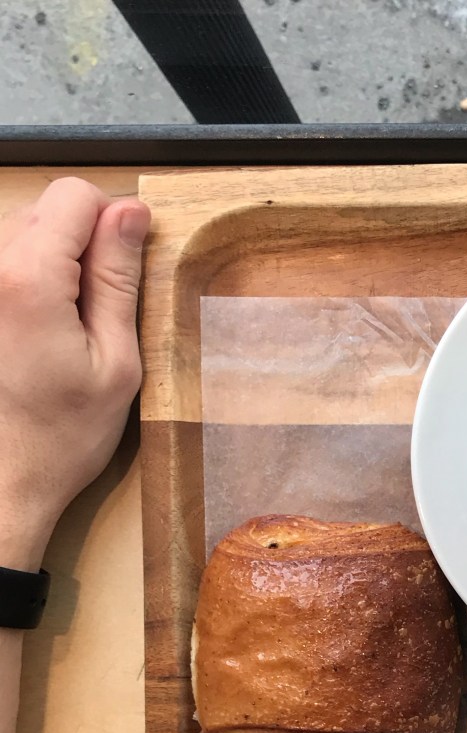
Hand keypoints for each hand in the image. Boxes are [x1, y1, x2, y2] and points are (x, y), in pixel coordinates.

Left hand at [0, 177, 149, 569]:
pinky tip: (35, 338)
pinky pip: (6, 267)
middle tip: (93, 320)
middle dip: (80, 249)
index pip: (76, 196)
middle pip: (46, 211)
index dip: (112, 225)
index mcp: (30, 279)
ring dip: (53, 270)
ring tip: (61, 334)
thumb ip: (119, 280)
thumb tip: (131, 215)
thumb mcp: (116, 362)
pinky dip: (28, 288)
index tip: (125, 273)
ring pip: (24, 236)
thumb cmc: (64, 435)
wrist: (3, 480)